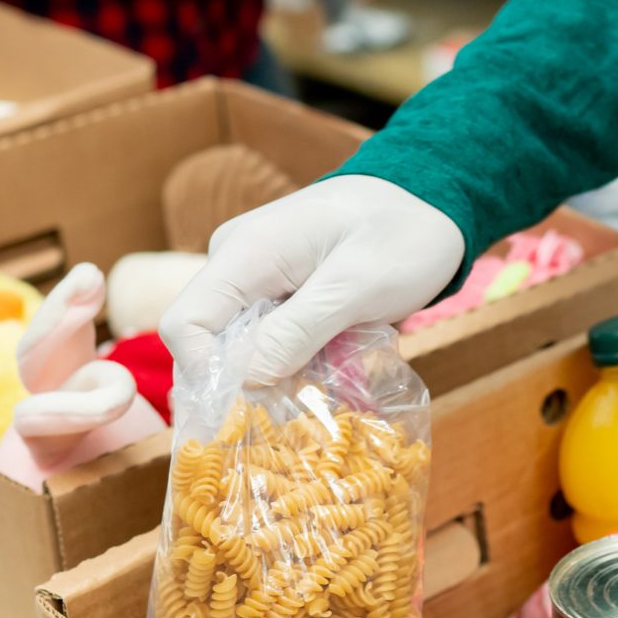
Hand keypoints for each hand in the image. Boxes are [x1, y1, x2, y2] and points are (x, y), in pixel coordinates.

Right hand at [158, 175, 464, 383]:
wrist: (430, 203)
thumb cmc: (403, 235)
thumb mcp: (358, 286)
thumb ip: (299, 330)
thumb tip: (245, 379)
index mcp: (244, 253)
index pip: (186, 326)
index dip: (209, 377)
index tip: (252, 413)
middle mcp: (235, 264)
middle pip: (207, 344)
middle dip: (244, 386)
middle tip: (296, 414)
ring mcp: (253, 279)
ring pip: (239, 350)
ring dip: (276, 379)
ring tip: (324, 391)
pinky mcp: (276, 294)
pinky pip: (266, 342)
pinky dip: (293, 364)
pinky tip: (330, 372)